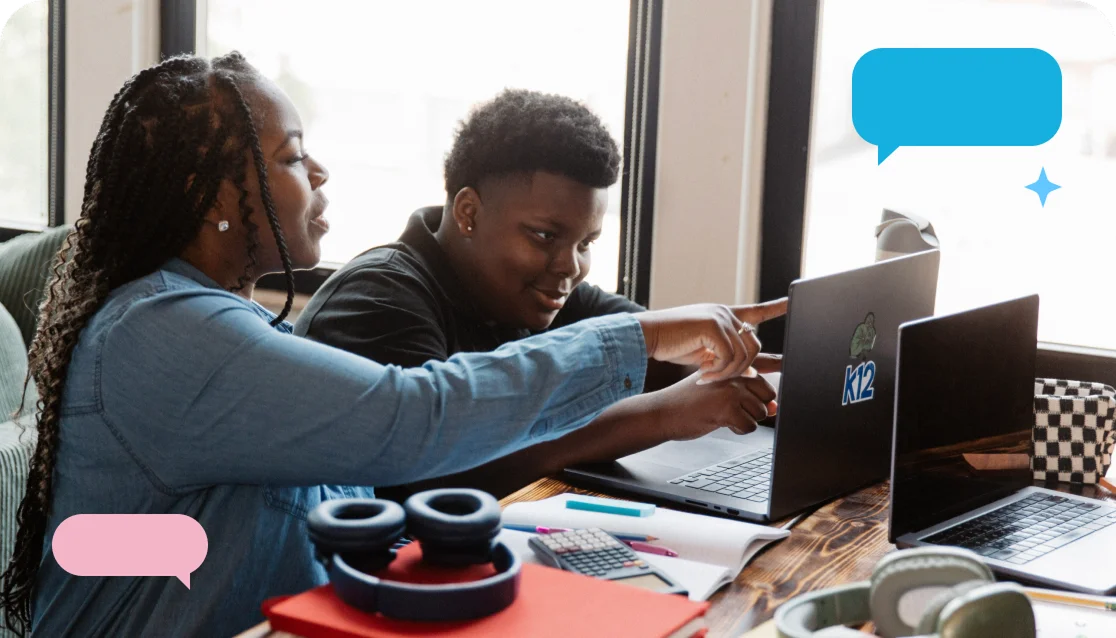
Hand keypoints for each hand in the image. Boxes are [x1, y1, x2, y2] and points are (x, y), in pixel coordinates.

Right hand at [635, 298, 787, 382]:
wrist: (647, 335)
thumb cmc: (670, 343)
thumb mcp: (703, 349)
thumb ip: (725, 355)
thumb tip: (748, 371)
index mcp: (724, 315)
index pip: (756, 311)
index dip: (776, 308)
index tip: (793, 302)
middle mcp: (726, 313)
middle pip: (754, 345)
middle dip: (742, 368)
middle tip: (716, 378)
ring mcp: (721, 317)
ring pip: (743, 354)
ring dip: (727, 373)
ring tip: (706, 377)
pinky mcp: (713, 326)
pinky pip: (729, 357)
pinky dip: (718, 371)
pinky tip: (702, 374)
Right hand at [650, 371, 777, 438]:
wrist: (662, 411)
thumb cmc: (688, 402)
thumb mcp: (718, 392)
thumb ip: (746, 396)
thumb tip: (774, 408)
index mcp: (731, 366)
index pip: (766, 374)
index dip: (766, 387)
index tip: (763, 385)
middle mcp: (733, 374)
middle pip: (768, 395)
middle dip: (755, 409)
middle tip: (733, 410)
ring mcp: (731, 390)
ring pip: (760, 412)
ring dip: (745, 421)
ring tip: (723, 416)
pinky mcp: (727, 408)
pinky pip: (750, 426)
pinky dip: (738, 430)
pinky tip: (720, 422)